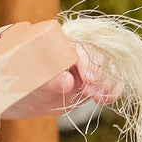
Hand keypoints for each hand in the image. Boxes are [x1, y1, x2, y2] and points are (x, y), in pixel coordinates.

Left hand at [2, 43, 120, 119]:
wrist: (34, 95)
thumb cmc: (29, 83)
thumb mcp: (36, 83)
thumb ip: (50, 82)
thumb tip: (67, 82)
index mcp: (61, 43)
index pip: (80, 46)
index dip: (87, 62)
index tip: (89, 79)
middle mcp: (79, 50)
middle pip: (98, 56)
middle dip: (99, 75)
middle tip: (91, 92)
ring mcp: (90, 64)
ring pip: (108, 67)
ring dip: (109, 83)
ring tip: (100, 98)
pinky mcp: (96, 78)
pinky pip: (111, 81)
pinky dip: (112, 89)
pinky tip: (107, 99)